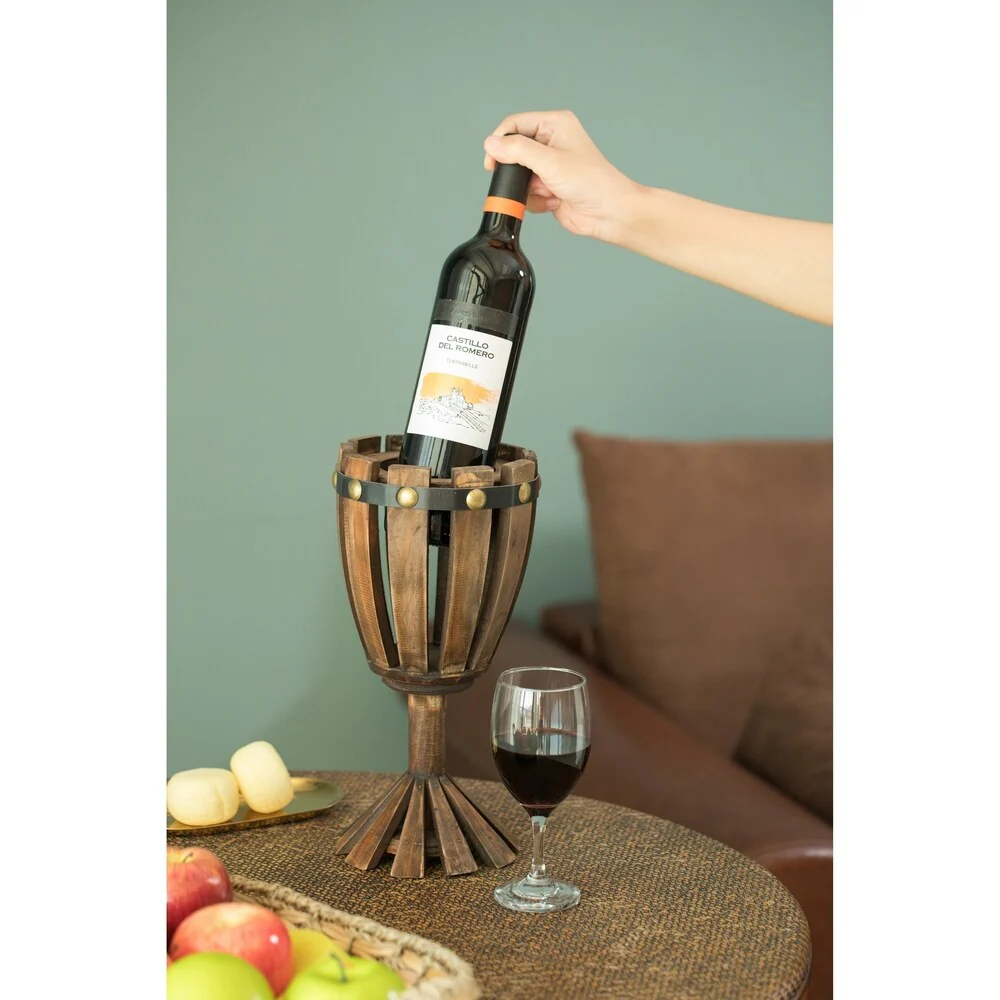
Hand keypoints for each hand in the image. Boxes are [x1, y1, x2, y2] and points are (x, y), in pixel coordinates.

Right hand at [483, 111, 638, 242]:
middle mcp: (551, 141)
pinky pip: (527, 192)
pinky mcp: (549, 186)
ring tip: (546, 191)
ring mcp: (549, 165)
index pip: (515, 124)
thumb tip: (491, 144)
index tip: (491, 161)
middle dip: (515, 170)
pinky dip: (535, 200)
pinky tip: (553, 202)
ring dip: (528, 188)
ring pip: (519, 175)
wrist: (608, 212)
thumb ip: (517, 151)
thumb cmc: (591, 182)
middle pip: (514, 150)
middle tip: (515, 182)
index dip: (500, 141)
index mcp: (554, 124)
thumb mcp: (550, 162)